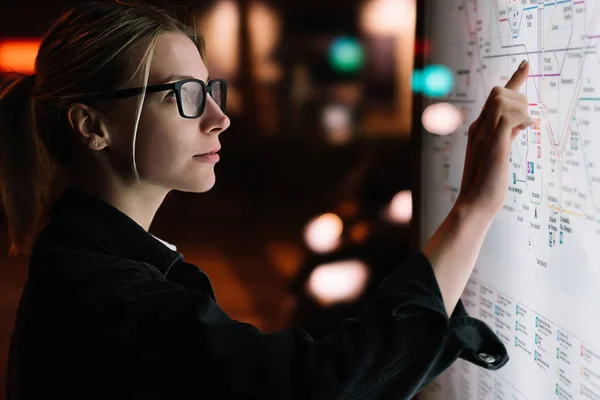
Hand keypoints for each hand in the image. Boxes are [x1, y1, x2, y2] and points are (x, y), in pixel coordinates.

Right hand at [456, 60, 533, 218]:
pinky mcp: (493, 142)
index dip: (514, 79)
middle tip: (526, 123)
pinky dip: (523, 117)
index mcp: (478, 129)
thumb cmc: (486, 183)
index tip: (525, 64)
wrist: (474, 203)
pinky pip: (510, 114)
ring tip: (526, 128)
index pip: (495, 98)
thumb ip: (506, 136)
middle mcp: (478, 127)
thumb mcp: (498, 154)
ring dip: (522, 108)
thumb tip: (521, 123)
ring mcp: (484, 134)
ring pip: (503, 98)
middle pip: (499, 92)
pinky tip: (526, 129)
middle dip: (520, 97)